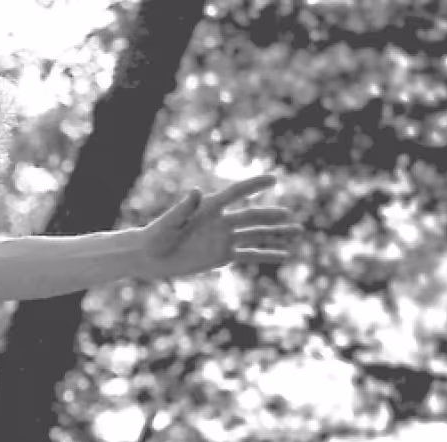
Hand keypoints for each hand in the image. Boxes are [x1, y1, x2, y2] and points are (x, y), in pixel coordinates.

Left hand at [139, 175, 299, 279]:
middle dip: (271, 216)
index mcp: (209, 208)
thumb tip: (197, 190)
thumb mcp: (169, 222)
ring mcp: (224, 239)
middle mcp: (221, 221)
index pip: (236, 194)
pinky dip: (266, 255)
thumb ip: (184, 207)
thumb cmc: (156, 235)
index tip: (274, 179)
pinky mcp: (222, 256)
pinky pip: (249, 255)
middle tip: (289, 216)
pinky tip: (284, 254)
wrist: (150, 257)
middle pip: (251, 217)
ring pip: (256, 235)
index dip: (254, 186)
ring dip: (276, 234)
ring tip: (297, 232)